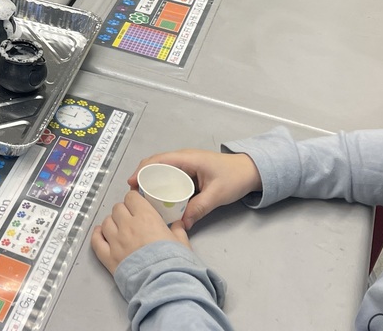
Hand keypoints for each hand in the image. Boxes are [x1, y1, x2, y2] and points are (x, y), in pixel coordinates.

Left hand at [91, 190, 189, 274]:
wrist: (164, 285)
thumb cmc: (174, 264)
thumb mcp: (182, 244)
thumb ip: (178, 231)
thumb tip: (178, 224)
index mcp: (146, 218)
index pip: (131, 198)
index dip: (134, 201)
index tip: (137, 206)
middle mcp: (128, 226)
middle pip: (117, 208)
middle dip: (123, 212)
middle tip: (131, 220)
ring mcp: (116, 241)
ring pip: (106, 222)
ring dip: (111, 223)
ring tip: (118, 229)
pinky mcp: (108, 257)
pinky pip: (96, 241)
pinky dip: (97, 235)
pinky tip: (100, 234)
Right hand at [127, 150, 261, 228]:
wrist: (251, 171)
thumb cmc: (235, 178)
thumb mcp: (217, 194)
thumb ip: (200, 207)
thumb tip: (183, 223)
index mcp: (187, 159)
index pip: (158, 160)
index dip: (142, 170)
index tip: (131, 183)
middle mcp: (183, 159)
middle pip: (155, 164)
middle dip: (142, 177)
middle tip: (133, 195)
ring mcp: (186, 164)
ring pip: (161, 169)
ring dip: (150, 180)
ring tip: (142, 197)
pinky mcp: (189, 171)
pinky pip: (170, 175)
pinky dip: (161, 183)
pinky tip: (159, 197)